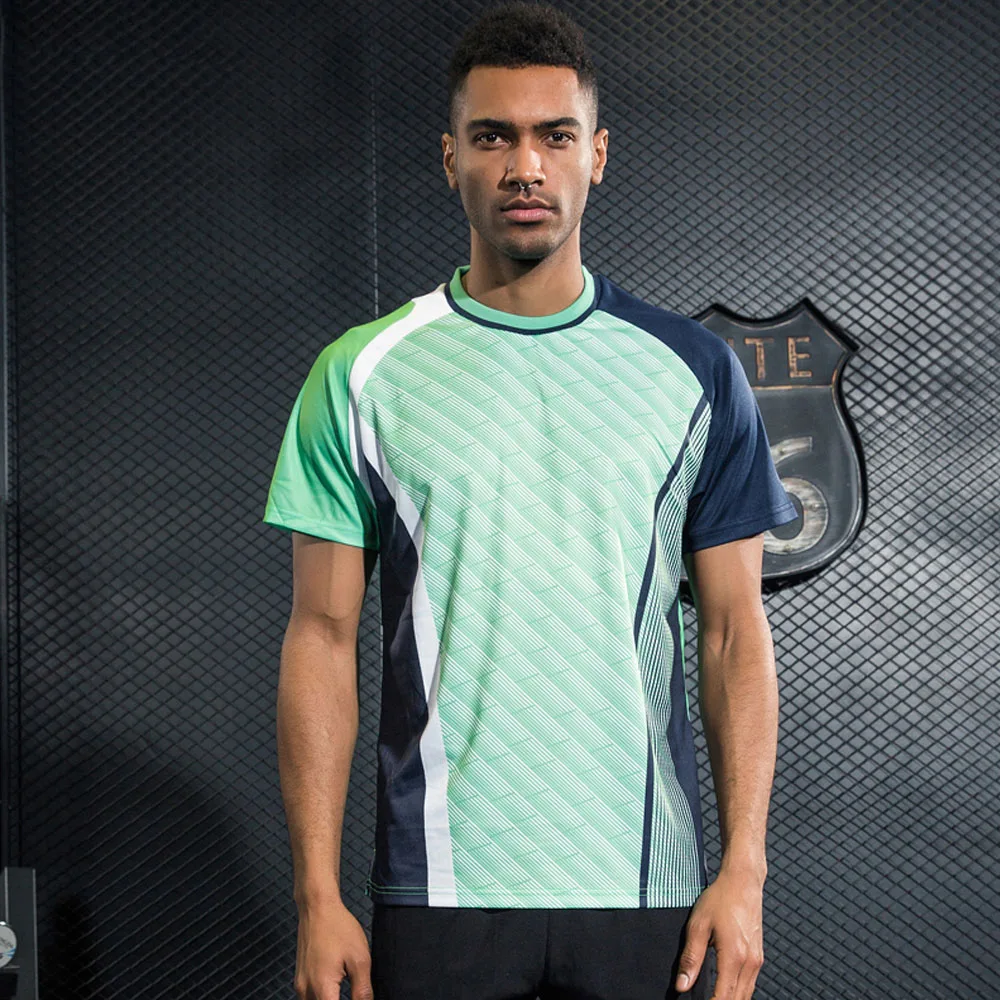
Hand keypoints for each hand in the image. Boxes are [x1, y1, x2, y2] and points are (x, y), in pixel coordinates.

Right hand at [294, 899, 372, 998]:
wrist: (317, 907)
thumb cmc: (338, 927)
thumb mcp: (360, 959)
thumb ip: (363, 990)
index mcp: (322, 989)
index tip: (358, 999)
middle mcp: (306, 990)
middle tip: (354, 993)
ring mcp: (301, 984)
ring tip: (344, 990)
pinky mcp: (300, 978)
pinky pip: (309, 998)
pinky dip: (322, 998)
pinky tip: (335, 990)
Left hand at [675, 869, 764, 999]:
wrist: (743, 882)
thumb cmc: (721, 898)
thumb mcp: (698, 925)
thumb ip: (691, 958)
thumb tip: (682, 984)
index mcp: (734, 957)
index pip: (723, 998)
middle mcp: (749, 963)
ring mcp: (756, 960)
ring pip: (746, 995)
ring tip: (712, 998)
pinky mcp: (758, 956)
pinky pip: (750, 984)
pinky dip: (739, 992)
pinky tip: (726, 990)